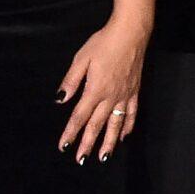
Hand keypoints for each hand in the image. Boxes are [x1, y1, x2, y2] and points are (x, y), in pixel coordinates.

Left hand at [58, 16, 147, 163]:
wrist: (131, 33)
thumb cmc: (104, 43)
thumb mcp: (81, 59)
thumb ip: (71, 81)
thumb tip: (60, 99)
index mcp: (95, 89)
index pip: (79, 117)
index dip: (70, 133)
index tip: (63, 146)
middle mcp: (110, 97)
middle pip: (96, 125)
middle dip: (87, 144)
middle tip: (81, 160)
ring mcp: (124, 96)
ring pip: (115, 124)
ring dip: (109, 142)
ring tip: (103, 157)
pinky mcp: (134, 91)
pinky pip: (131, 113)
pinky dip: (128, 126)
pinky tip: (124, 136)